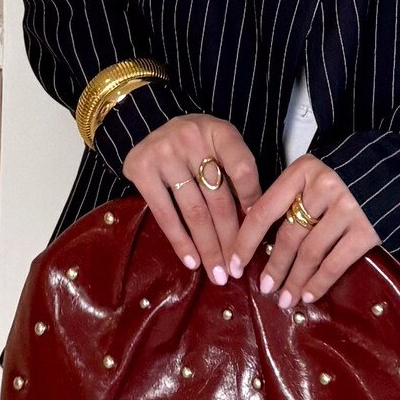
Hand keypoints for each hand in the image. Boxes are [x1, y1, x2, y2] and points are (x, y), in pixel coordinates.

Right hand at [120, 115, 261, 286]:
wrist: (149, 126)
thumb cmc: (196, 144)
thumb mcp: (219, 145)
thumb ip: (236, 172)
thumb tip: (255, 222)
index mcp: (219, 132)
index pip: (243, 168)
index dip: (252, 200)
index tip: (256, 230)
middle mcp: (192, 139)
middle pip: (218, 198)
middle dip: (230, 239)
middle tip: (237, 270)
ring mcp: (165, 154)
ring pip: (194, 211)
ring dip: (208, 247)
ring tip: (217, 273)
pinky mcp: (142, 170)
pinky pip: (165, 214)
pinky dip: (180, 241)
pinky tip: (192, 261)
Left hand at [229, 154, 382, 308]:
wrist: (398, 172)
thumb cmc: (347, 175)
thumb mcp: (315, 174)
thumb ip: (290, 195)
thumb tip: (255, 234)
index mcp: (303, 171)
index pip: (264, 210)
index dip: (246, 241)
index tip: (236, 264)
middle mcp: (323, 187)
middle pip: (288, 235)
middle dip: (273, 267)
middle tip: (264, 288)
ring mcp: (347, 208)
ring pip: (310, 253)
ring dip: (294, 280)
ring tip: (285, 300)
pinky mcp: (367, 229)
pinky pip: (335, 263)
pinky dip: (319, 283)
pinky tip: (308, 296)